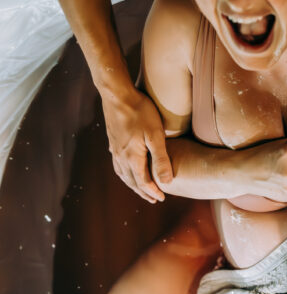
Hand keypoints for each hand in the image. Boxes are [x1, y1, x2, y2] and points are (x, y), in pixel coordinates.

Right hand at [102, 87, 172, 202]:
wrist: (117, 94)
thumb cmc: (140, 112)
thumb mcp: (155, 135)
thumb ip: (161, 159)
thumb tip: (167, 182)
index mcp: (132, 158)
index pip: (143, 182)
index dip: (153, 192)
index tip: (162, 198)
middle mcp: (120, 157)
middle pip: (132, 181)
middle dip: (143, 192)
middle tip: (153, 199)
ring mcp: (114, 149)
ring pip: (123, 174)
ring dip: (132, 184)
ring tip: (141, 189)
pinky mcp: (112, 141)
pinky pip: (117, 164)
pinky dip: (124, 173)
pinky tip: (126, 170)